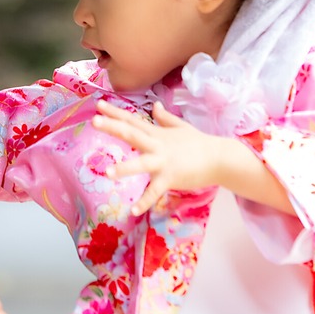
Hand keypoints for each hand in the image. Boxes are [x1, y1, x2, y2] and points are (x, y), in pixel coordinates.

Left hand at [93, 100, 225, 214]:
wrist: (220, 158)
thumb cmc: (199, 143)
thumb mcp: (181, 127)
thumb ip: (165, 117)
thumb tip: (155, 105)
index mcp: (157, 133)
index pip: (132, 120)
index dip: (115, 112)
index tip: (98, 104)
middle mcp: (157, 145)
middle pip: (132, 134)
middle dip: (113, 127)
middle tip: (95, 121)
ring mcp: (163, 162)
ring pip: (142, 164)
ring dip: (125, 168)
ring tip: (108, 173)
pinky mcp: (171, 178)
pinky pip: (155, 191)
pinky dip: (145, 201)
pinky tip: (133, 210)